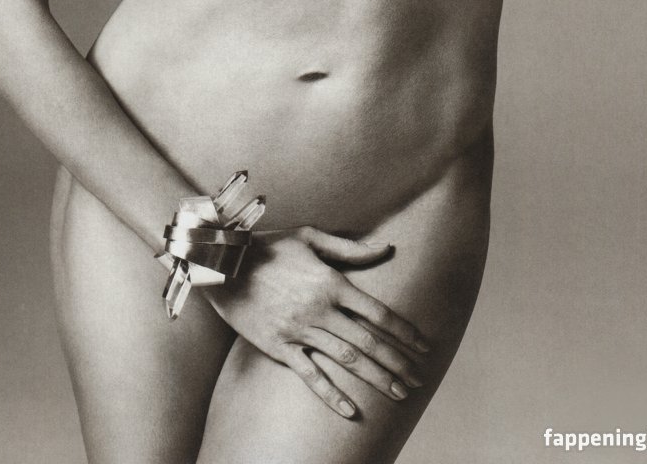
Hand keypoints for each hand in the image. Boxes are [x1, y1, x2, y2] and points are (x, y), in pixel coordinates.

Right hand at [203, 226, 428, 417]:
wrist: (224, 264)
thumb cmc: (269, 246)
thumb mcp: (310, 236)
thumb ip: (350, 248)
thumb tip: (385, 247)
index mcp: (331, 282)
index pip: (377, 312)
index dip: (404, 331)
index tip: (423, 346)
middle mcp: (320, 309)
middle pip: (368, 341)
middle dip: (397, 362)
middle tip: (418, 380)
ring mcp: (300, 330)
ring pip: (346, 359)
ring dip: (375, 378)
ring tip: (398, 393)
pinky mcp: (280, 347)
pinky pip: (310, 374)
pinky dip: (331, 393)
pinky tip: (351, 409)